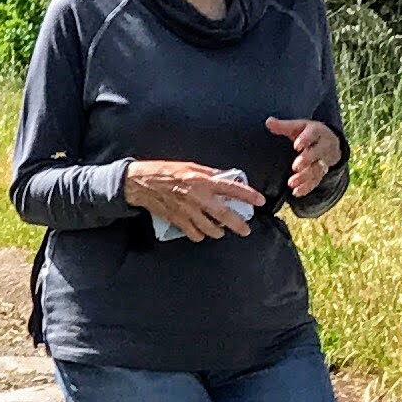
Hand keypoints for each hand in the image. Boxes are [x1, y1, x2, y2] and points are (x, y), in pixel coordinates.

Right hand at [126, 160, 256, 238]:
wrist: (141, 182)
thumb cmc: (165, 171)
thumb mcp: (191, 166)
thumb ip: (209, 174)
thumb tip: (225, 179)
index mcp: (203, 180)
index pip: (231, 188)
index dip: (248, 195)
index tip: (260, 201)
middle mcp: (197, 197)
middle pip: (224, 215)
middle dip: (238, 225)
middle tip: (246, 230)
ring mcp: (187, 211)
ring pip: (210, 229)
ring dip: (218, 231)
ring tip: (221, 231)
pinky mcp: (177, 220)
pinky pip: (194, 233)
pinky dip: (199, 235)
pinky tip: (201, 233)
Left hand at [269, 115, 342, 198]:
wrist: (329, 142)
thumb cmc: (308, 133)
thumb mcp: (298, 127)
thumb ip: (284, 126)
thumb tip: (268, 122)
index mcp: (316, 132)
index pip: (312, 134)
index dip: (305, 139)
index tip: (296, 146)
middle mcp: (323, 146)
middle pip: (317, 153)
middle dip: (307, 160)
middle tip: (295, 167)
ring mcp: (324, 160)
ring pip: (317, 169)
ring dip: (305, 177)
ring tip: (291, 183)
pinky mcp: (322, 172)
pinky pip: (316, 181)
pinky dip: (307, 187)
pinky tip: (296, 193)